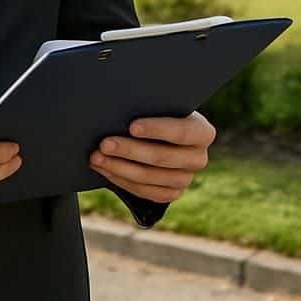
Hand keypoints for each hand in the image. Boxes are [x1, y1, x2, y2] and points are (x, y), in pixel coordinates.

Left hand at [90, 112, 216, 202]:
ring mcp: (186, 179)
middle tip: (105, 144)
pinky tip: (105, 169)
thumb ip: (152, 107)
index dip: (157, 129)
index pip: (182, 132)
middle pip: (162, 158)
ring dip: (119, 167)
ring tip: (97, 157)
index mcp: (203, 132)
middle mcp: (198, 158)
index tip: (132, 126)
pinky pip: (145, 192)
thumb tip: (125, 107)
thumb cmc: (160, 114)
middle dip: (130, 150)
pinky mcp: (171, 193)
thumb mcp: (163, 107)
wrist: (164, 135)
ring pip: (150, 177)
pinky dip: (121, 180)